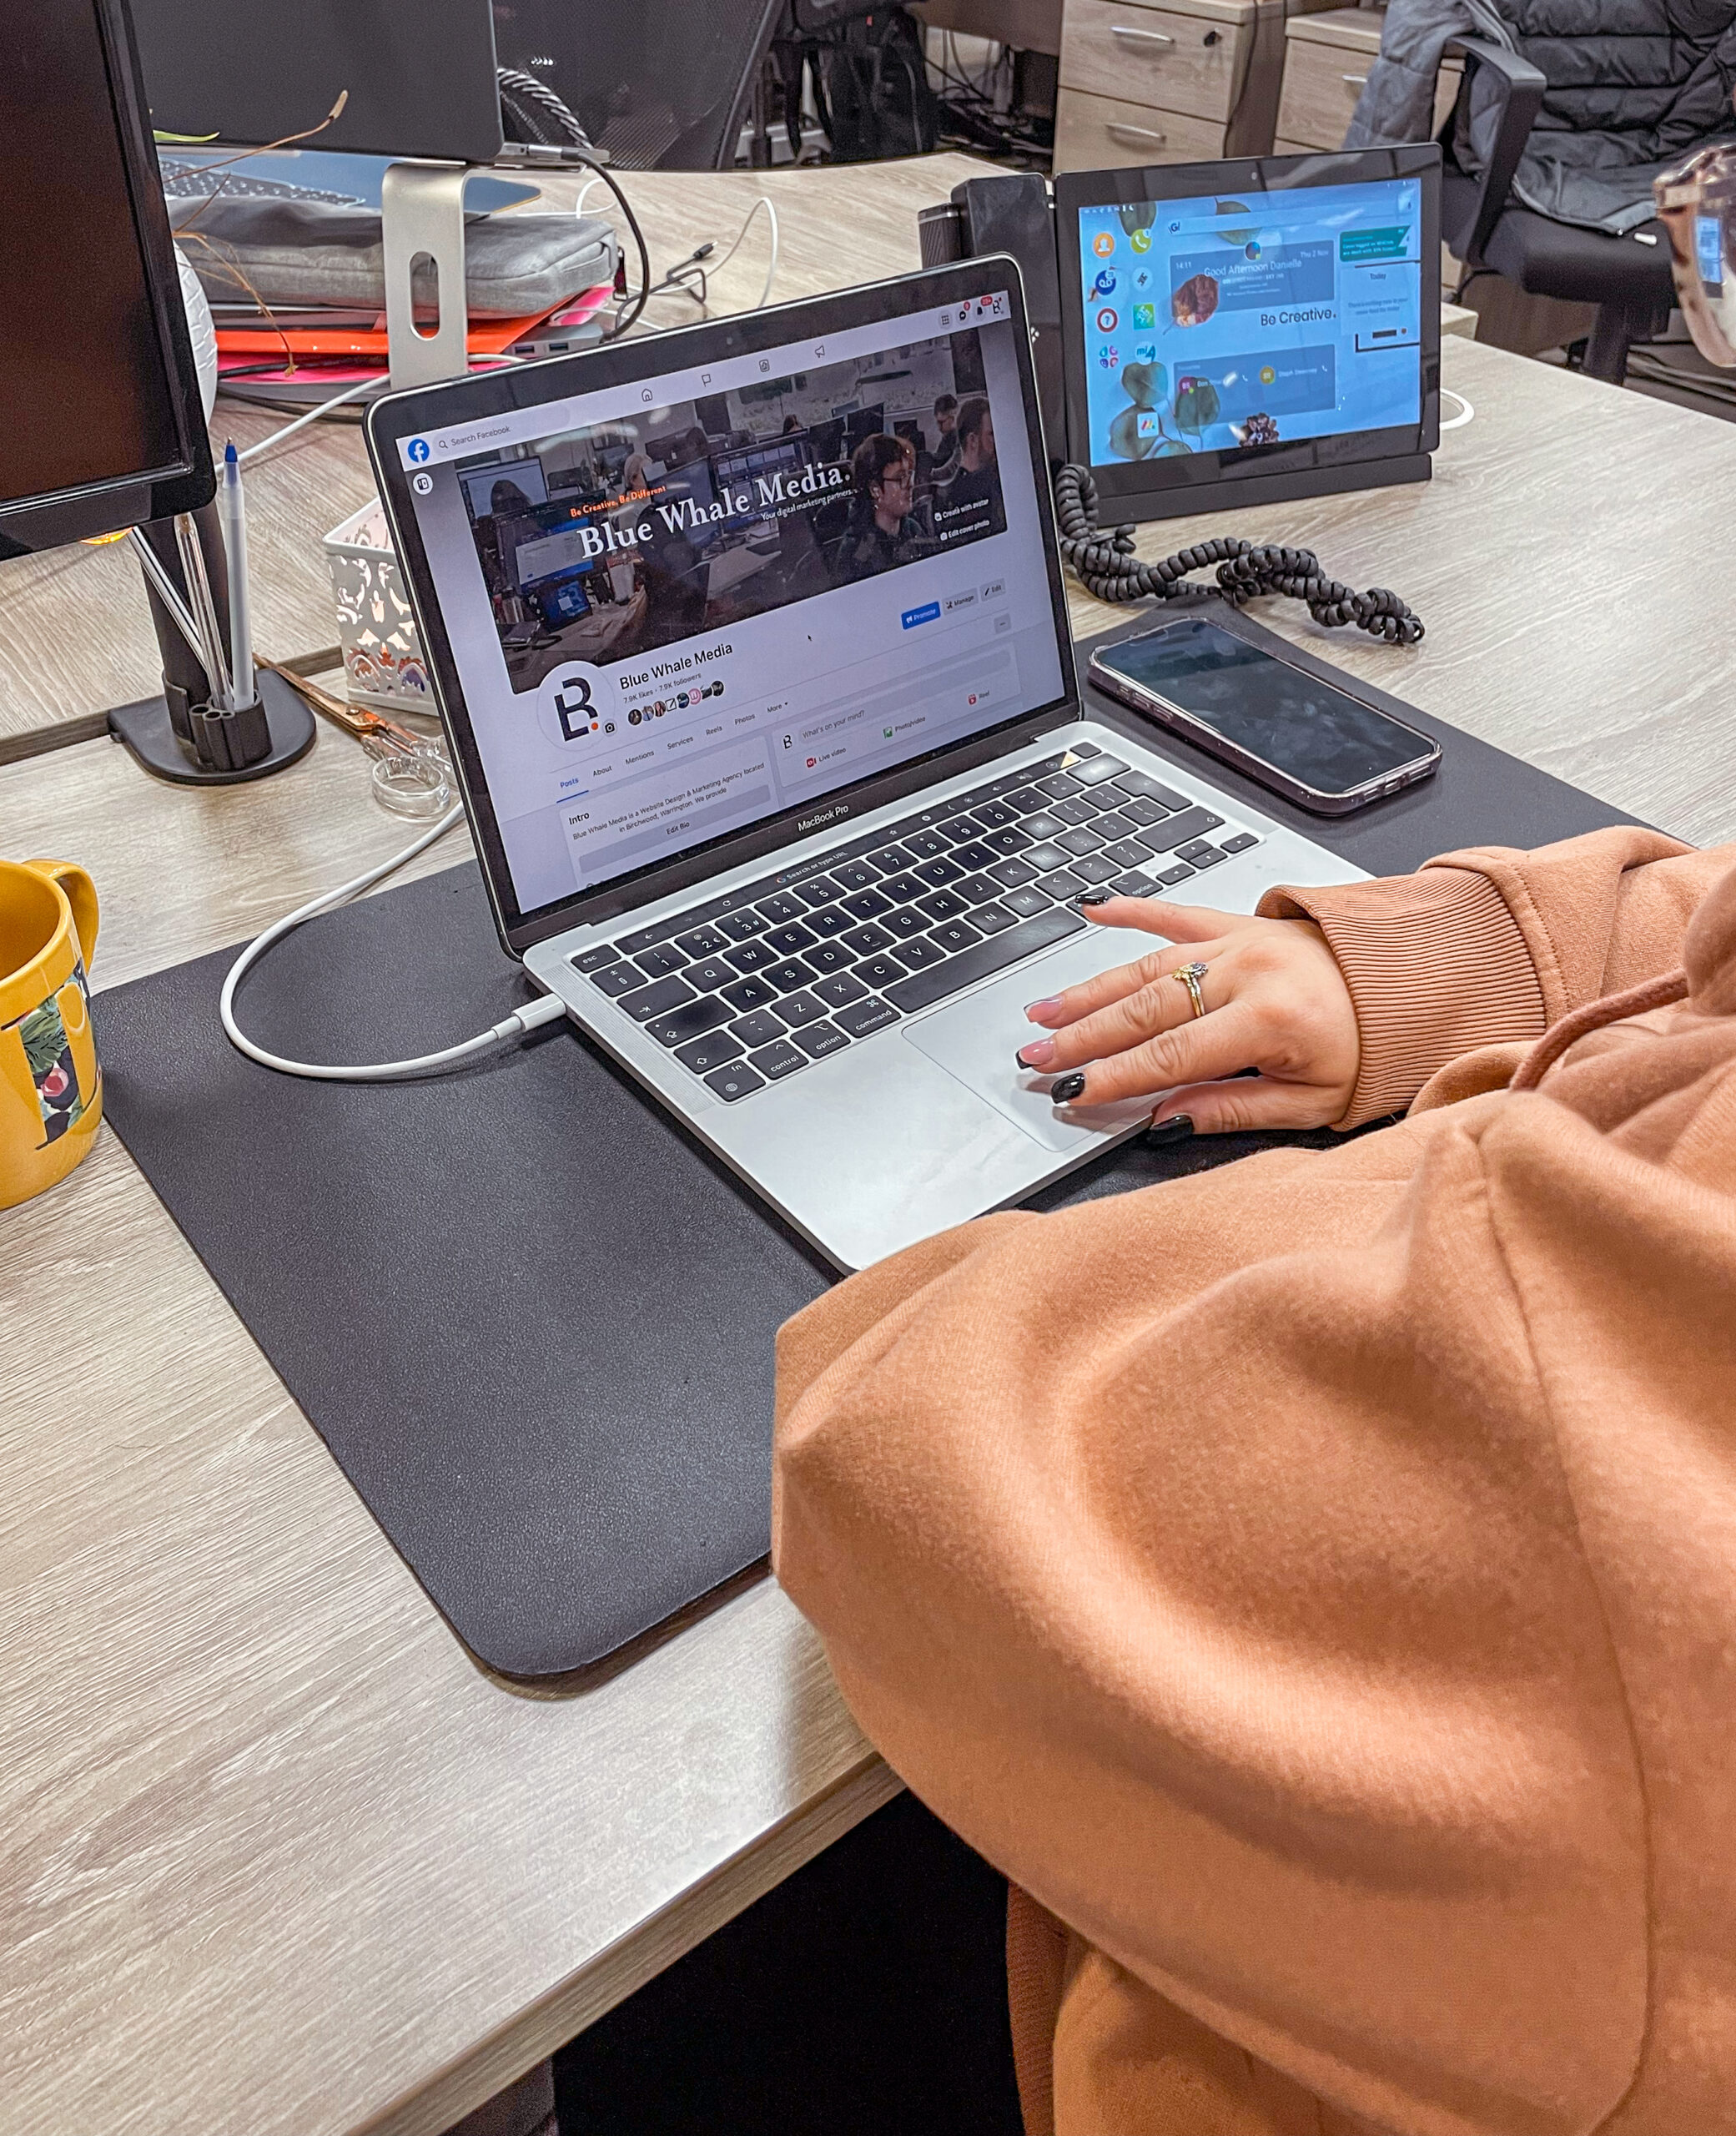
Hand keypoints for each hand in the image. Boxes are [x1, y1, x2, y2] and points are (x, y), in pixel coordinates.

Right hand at [1014, 894, 1359, 1132]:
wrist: (1419, 983)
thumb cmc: (1376, 1047)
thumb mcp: (1315, 1105)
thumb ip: (1234, 1110)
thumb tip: (1165, 1120)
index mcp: (1271, 1018)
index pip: (1171, 1055)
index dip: (1116, 1077)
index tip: (1073, 1094)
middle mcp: (1251, 970)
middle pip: (1146, 1008)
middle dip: (1084, 1037)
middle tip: (1037, 1060)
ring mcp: (1243, 939)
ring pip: (1149, 964)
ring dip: (1090, 990)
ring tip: (1044, 1014)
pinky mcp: (1242, 922)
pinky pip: (1178, 913)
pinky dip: (1132, 910)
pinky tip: (1092, 910)